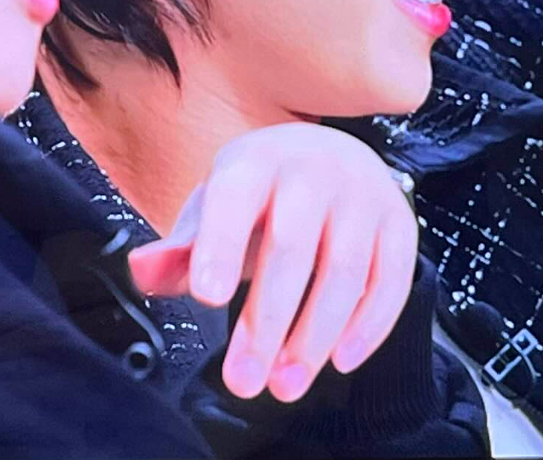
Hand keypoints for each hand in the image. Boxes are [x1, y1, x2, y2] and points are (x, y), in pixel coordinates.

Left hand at [126, 123, 418, 402]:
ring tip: (286, 382)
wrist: (329, 158)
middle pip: (292, 246)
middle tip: (244, 379)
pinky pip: (391, 280)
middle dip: (267, 319)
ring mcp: (363, 195)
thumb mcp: (213, 210)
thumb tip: (142, 272)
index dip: (221, 247)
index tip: (207, 299)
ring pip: (345, 270)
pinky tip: (339, 361)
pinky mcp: (400, 224)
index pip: (234, 199)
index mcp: (255, 161)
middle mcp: (313, 171)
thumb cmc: (261, 196)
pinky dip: (368, 327)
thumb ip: (180, 249)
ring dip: (315, 335)